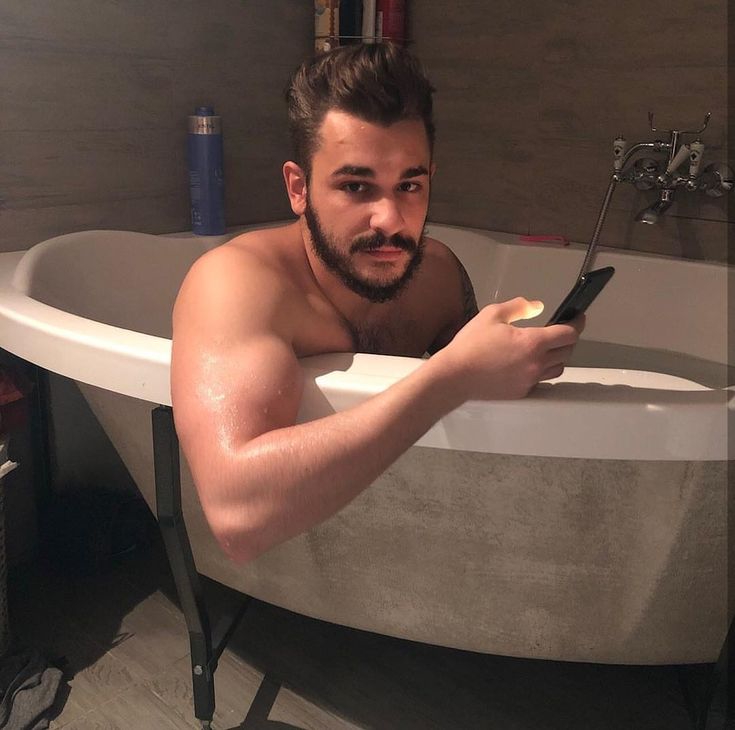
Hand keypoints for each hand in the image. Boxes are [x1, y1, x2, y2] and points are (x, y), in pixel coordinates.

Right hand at [432, 297, 583, 400]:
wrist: (454, 376)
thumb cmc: (470, 345)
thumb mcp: (492, 314)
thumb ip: (519, 306)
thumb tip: (538, 306)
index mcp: (533, 342)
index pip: (568, 333)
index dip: (576, 323)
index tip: (577, 317)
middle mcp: (536, 363)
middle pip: (567, 351)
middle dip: (568, 339)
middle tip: (560, 331)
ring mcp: (530, 380)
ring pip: (558, 369)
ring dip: (558, 357)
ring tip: (546, 349)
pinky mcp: (521, 392)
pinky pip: (540, 380)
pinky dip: (541, 371)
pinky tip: (528, 364)